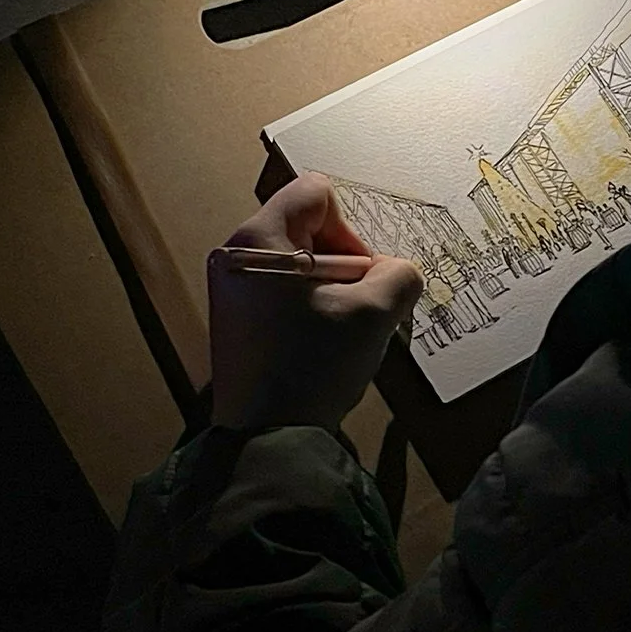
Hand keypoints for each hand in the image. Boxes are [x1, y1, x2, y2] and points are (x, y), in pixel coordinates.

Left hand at [207, 173, 422, 430]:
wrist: (266, 439)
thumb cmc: (311, 367)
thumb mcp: (373, 314)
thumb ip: (399, 274)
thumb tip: (394, 271)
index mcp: (259, 239)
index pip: (316, 192)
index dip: (350, 229)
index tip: (355, 276)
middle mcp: (235, 253)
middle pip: (309, 227)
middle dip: (344, 263)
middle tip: (354, 307)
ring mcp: (231, 286)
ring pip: (301, 261)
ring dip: (331, 288)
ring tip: (339, 331)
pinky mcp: (235, 315)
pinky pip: (284, 288)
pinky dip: (311, 306)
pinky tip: (319, 343)